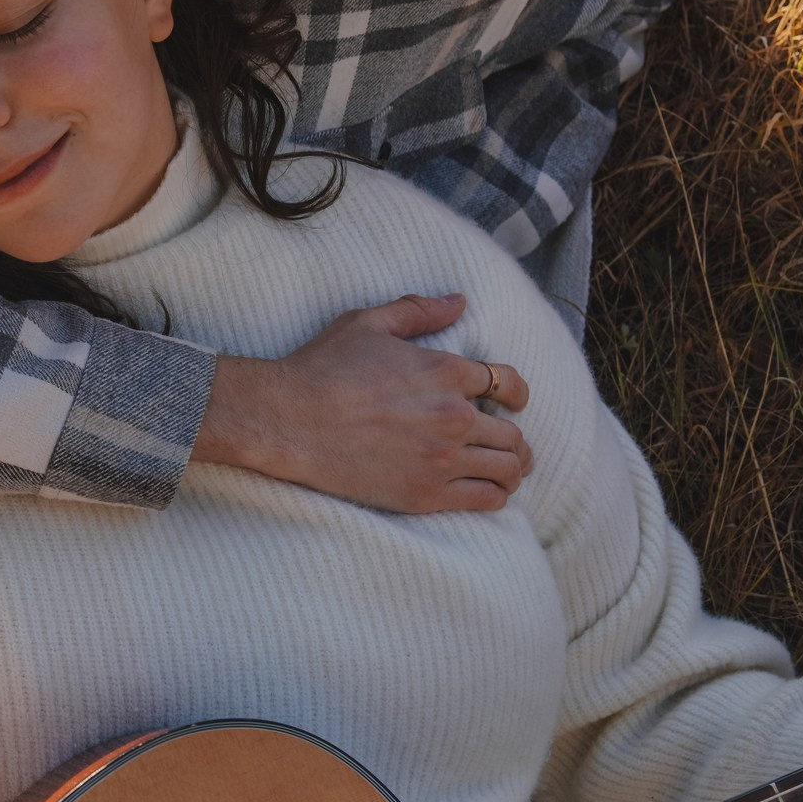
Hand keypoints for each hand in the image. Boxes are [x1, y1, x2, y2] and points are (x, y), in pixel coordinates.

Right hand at [193, 292, 532, 513]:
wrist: (286, 420)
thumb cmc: (320, 368)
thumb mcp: (366, 324)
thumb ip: (417, 312)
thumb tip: (458, 302)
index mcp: (445, 371)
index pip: (508, 383)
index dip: (516, 393)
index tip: (513, 401)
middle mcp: (454, 416)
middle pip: (513, 432)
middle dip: (515, 437)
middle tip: (508, 443)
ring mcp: (442, 458)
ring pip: (508, 468)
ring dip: (512, 467)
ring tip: (504, 469)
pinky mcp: (426, 493)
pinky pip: (487, 499)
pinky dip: (495, 494)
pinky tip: (486, 490)